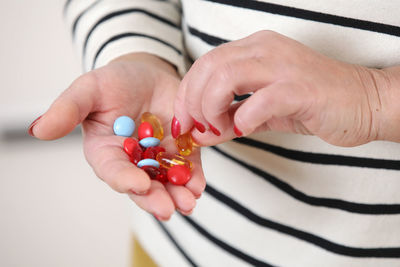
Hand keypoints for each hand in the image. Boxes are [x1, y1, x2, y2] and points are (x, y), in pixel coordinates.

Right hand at [29, 53, 205, 219]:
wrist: (146, 74)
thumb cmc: (113, 82)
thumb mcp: (89, 89)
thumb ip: (68, 109)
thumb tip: (39, 130)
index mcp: (107, 152)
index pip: (113, 171)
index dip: (125, 179)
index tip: (139, 184)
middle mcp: (133, 162)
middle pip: (142, 186)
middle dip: (155, 199)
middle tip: (168, 208)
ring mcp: (159, 159)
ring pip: (167, 183)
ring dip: (177, 194)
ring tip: (188, 202)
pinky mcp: (181, 151)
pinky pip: (188, 168)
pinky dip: (194, 178)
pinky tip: (198, 186)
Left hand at [173, 30, 389, 146]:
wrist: (364, 103)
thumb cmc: (311, 104)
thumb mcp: (261, 112)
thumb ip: (229, 120)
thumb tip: (199, 134)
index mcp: (254, 49)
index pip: (204, 63)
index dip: (186, 93)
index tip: (182, 121)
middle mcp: (265, 49)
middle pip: (208, 67)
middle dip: (191, 101)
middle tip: (194, 128)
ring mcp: (283, 65)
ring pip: (226, 76)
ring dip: (211, 108)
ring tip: (218, 129)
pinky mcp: (301, 88)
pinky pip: (260, 100)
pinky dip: (243, 118)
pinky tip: (245, 129)